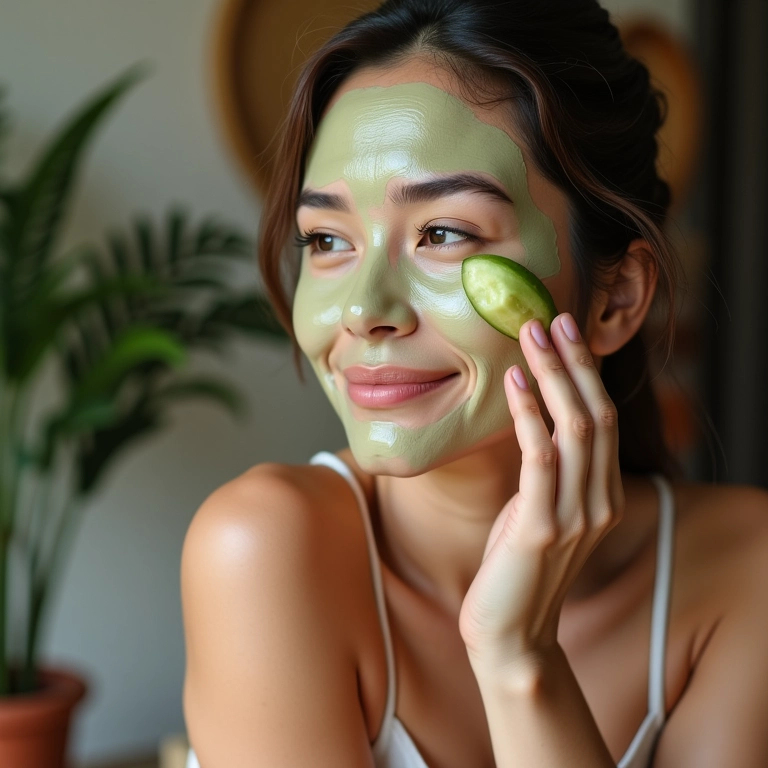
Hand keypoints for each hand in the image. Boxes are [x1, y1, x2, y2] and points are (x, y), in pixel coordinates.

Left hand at [458, 313, 624, 671]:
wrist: (510, 635)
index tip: (566, 334)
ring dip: (552, 375)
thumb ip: (549, 475)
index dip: (586, 373)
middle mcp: (599, 501)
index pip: (602, 420)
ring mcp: (575, 516)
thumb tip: (534, 424)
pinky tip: (511, 382)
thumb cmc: (517, 568)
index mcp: (602, 496)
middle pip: (595, 414)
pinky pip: (540, 456)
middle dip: (574, 362)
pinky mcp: (543, 527)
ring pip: (574, 427)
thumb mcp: (540, 512)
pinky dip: (527, 412)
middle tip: (552, 319)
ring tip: (530, 336)